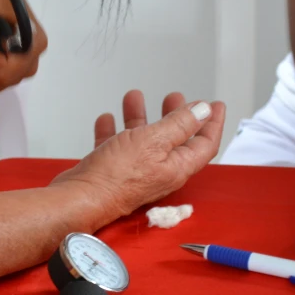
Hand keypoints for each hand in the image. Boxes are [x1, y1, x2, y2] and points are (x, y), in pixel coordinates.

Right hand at [51, 90, 225, 219]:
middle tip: (174, 98)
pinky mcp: (111, 170)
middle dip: (174, 115)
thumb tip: (203, 110)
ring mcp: (134, 171)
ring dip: (139, 116)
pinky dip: (113, 131)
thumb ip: (180, 124)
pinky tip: (107, 119)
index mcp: (176, 166)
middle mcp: (158, 170)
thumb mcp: (154, 141)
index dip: (212, 123)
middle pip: (172, 139)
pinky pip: (115, 146)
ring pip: (141, 139)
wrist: (80, 196)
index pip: (204, 144)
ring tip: (134, 98)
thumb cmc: (116, 176)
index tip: (215, 105)